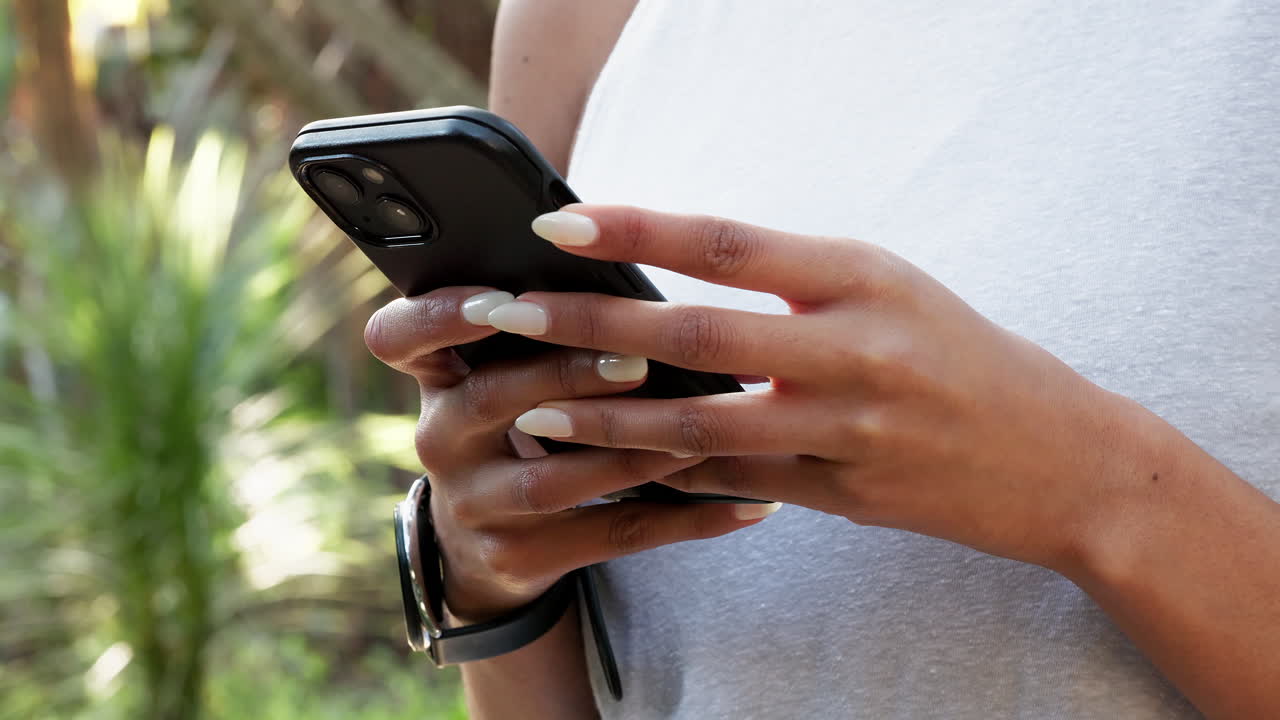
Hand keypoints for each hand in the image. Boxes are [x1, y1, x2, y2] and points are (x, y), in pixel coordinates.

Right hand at [364, 287, 780, 620]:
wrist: (496, 541)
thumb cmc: (523, 415)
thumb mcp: (508, 365)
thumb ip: (543, 317)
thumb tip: (618, 240)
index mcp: (437, 376)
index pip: (399, 335)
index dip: (438, 315)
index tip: (497, 297)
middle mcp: (441, 439)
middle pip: (494, 397)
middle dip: (568, 371)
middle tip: (637, 357)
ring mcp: (475, 504)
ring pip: (557, 476)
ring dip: (637, 447)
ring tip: (709, 422)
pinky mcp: (520, 558)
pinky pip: (612, 534)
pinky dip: (688, 517)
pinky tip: (751, 502)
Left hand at [486, 206, 1137, 573]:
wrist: (1063, 460)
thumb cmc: (963, 356)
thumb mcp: (887, 289)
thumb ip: (791, 284)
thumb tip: (677, 278)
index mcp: (862, 277)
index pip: (728, 242)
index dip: (637, 230)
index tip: (561, 222)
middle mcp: (854, 349)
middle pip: (694, 334)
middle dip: (588, 327)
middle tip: (505, 313)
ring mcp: (848, 430)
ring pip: (700, 426)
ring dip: (607, 421)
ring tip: (533, 409)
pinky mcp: (844, 496)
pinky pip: (734, 483)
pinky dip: (669, 474)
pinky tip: (612, 470)